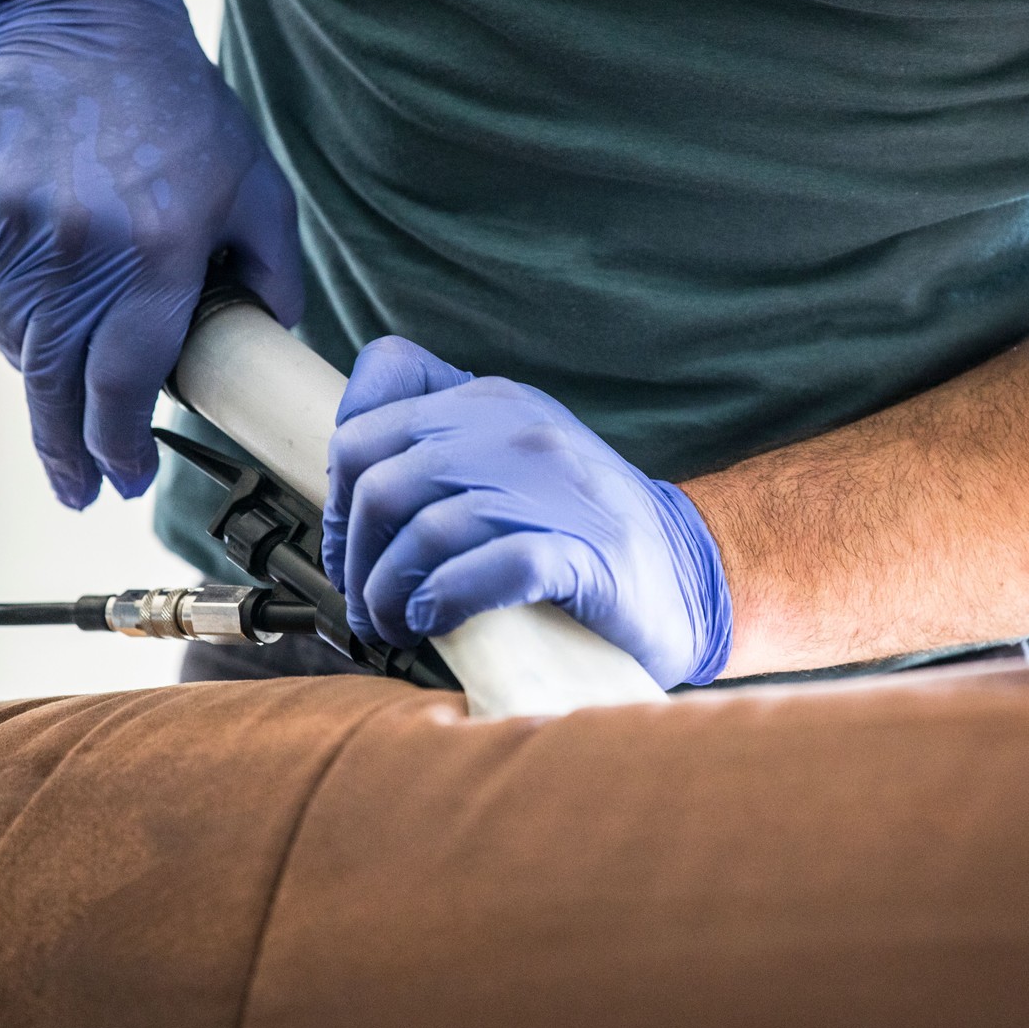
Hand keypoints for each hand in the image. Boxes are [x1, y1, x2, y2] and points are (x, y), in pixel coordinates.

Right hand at [0, 0, 303, 507]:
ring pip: (20, 347)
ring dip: (44, 389)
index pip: (126, 383)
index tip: (124, 480)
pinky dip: (13, 330)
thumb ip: (272, 269)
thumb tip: (276, 332)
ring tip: (70, 409)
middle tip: (81, 489)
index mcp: (156, 255)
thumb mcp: (255, 186)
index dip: (120, 446)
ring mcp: (18, 231)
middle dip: (68, 450)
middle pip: (58, 385)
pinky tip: (40, 339)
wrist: (80, 24)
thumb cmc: (177, 105)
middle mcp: (80, 253)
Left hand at [321, 337, 733, 688]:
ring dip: (390, 592)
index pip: (369, 410)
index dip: (337, 484)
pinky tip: (437, 620)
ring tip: (396, 625)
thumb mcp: (509, 461)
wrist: (691, 577)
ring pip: (425, 526)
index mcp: (493, 402)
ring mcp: (555, 490)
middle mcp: (520, 433)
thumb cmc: (581, 533)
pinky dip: (445, 599)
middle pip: (381, 479)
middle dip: (355, 554)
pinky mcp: (584, 553)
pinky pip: (487, 566)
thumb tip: (344, 486)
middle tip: (368, 601)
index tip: (350, 540)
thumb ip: (438, 451)